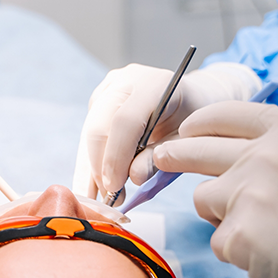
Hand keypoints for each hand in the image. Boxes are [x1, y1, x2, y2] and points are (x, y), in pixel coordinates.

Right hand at [73, 62, 260, 201]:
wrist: (189, 98)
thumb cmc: (190, 121)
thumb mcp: (183, 141)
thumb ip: (159, 158)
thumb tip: (132, 177)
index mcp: (153, 85)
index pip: (125, 121)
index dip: (116, 157)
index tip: (114, 187)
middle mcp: (125, 81)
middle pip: (99, 126)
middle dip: (100, 166)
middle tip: (108, 197)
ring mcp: (109, 87)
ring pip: (88, 132)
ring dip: (91, 167)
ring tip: (102, 195)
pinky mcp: (99, 98)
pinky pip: (88, 133)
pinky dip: (92, 160)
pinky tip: (97, 182)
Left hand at [154, 101, 277, 277]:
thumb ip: (275, 152)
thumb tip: (235, 150)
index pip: (229, 115)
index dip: (203, 121)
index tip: (188, 128)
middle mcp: (265, 157)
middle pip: (198, 150)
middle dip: (175, 153)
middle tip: (162, 156)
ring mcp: (248, 194)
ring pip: (203, 197)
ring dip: (218, 211)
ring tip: (256, 224)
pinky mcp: (237, 234)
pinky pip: (217, 237)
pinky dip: (234, 247)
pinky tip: (262, 251)